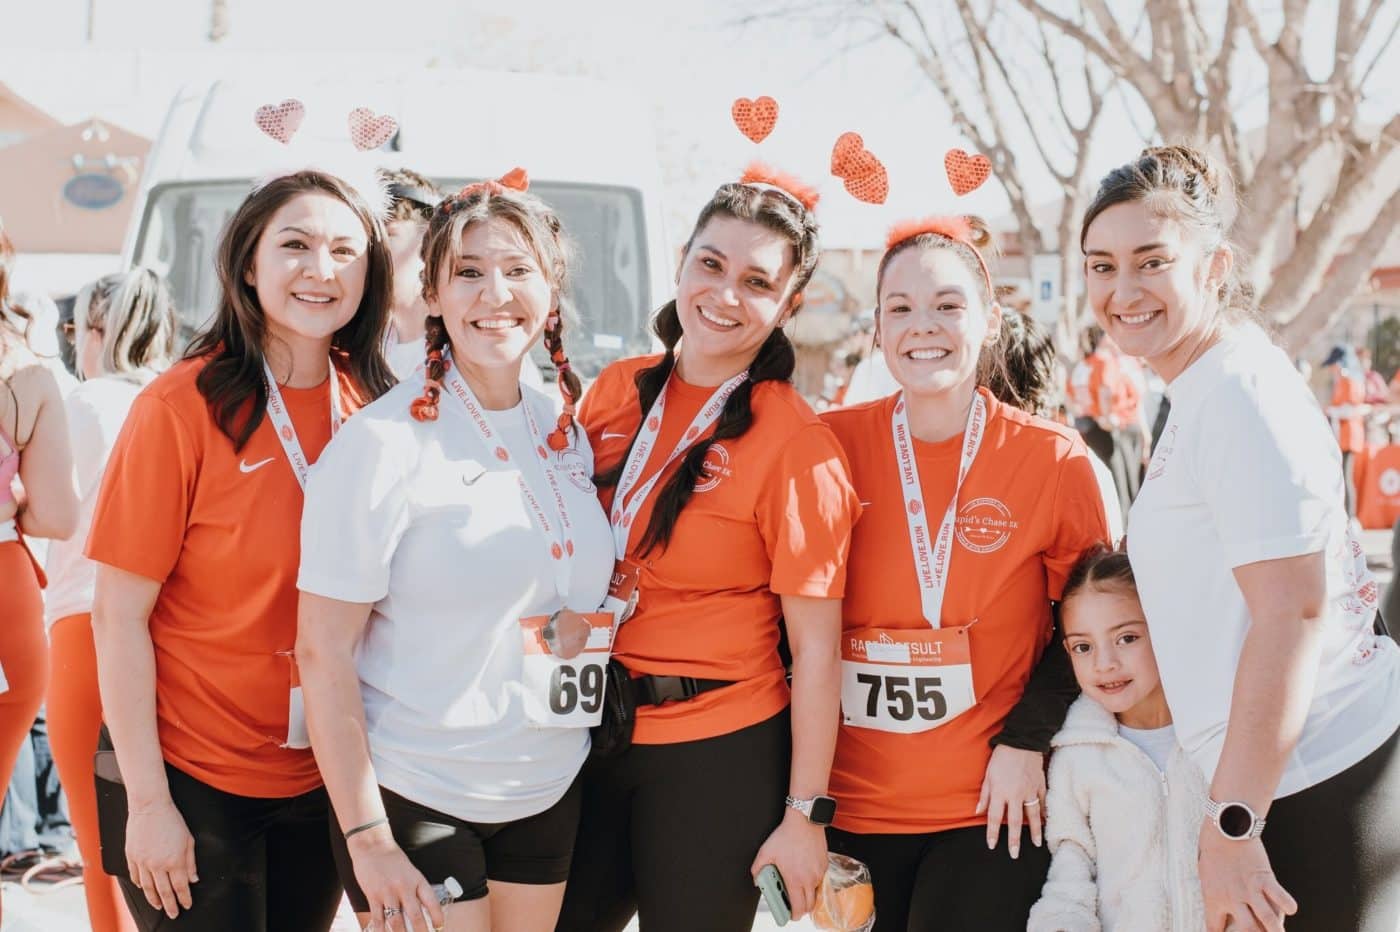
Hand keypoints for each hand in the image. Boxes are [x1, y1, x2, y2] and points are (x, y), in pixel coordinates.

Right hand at [125, 798, 196, 918]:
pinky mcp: (131, 857)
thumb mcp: (188, 840)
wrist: (150, 807)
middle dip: (170, 905)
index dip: (184, 898)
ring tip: (158, 907)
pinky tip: (144, 890)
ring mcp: (143, 861)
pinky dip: (140, 885)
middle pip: (164, 891)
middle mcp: (158, 864)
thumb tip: (193, 879)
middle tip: (173, 914)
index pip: (180, 886)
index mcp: (174, 860)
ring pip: (148, 888)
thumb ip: (190, 862)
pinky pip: (135, 876)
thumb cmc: (172, 820)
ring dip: (153, 900)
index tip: (187, 905)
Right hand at [348, 824, 445, 931]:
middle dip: (421, 931)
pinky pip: (377, 918)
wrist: (372, 845)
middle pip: (415, 915)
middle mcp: (404, 887)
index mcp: (417, 879)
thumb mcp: (410, 870)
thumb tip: (420, 910)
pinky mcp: (373, 895)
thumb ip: (414, 888)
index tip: (440, 927)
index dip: (437, 916)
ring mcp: (388, 892)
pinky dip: (380, 930)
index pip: (431, 901)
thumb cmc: (392, 858)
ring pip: (396, 921)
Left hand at [750, 809, 827, 919]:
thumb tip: (756, 879)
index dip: (793, 914)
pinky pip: (820, 880)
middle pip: (810, 905)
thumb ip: (758, 868)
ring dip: (809, 896)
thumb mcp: (765, 851)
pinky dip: (814, 883)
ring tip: (799, 890)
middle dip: (802, 909)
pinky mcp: (824, 864)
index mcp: (795, 879)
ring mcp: (819, 872)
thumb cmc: (786, 835)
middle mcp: (810, 878)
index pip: (798, 907)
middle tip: (794, 906)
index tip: (789, 915)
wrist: (804, 821)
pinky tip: (804, 874)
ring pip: (816, 893)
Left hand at [976, 745, 1045, 857]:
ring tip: (1037, 844)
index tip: (992, 845)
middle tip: (1015, 855)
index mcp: (1000, 792)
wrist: (1022, 742)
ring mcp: (1030, 792)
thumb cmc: (1001, 758)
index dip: (993, 833)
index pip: (995, 818)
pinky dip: (1045, 813)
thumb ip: (984, 795)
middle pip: (1016, 823)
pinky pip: (1043, 803)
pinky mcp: (1040, 786)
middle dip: (1015, 840)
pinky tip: (1046, 822)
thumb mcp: (987, 775)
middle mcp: (1015, 795)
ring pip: (1033, 816)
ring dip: (1035, 832)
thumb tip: (977, 811)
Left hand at [1198, 826, 1296, 931]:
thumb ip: (1215, 893)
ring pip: (1265, 917)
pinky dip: (1286, 903)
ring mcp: (1250, 889)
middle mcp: (1232, 898)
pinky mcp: (1264, 877)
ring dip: (1275, 929)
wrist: (1223, 829)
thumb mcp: (1206, 875)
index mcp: (1213, 898)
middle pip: (1246, 929)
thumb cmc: (1212, 849)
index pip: (1214, 927)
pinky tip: (1291, 910)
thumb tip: (1221, 905)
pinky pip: (1278, 895)